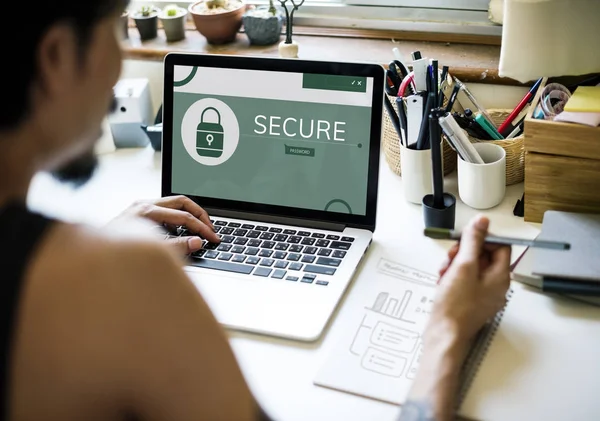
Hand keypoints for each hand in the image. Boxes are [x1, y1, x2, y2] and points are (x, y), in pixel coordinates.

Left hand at [118, 195, 219, 253]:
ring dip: (188, 215)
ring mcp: (140, 207)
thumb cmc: (117, 256)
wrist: (91, 260)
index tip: (213, 238)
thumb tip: (197, 242)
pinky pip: (165, 210)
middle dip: (200, 215)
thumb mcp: (151, 253)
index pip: (184, 215)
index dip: (202, 228)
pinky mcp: (139, 213)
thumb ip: (177, 247)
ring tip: (199, 231)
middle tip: (211, 229)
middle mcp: (143, 205)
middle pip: (182, 201)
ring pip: (174, 204)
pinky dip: (176, 219)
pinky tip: (179, 233)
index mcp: (147, 211)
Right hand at [428, 215, 510, 344]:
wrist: (443, 334)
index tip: (464, 240)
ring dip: (455, 264)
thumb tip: (482, 222)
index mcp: (501, 276)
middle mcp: (496, 286)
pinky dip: (452, 277)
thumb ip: (473, 241)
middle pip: (484, 256)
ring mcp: (483, 295)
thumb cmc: (455, 304)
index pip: (500, 246)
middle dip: (464, 253)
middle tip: (450, 258)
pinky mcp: (470, 301)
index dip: (482, 240)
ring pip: (471, 268)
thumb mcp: (463, 266)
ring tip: (443, 272)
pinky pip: (464, 281)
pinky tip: (442, 282)